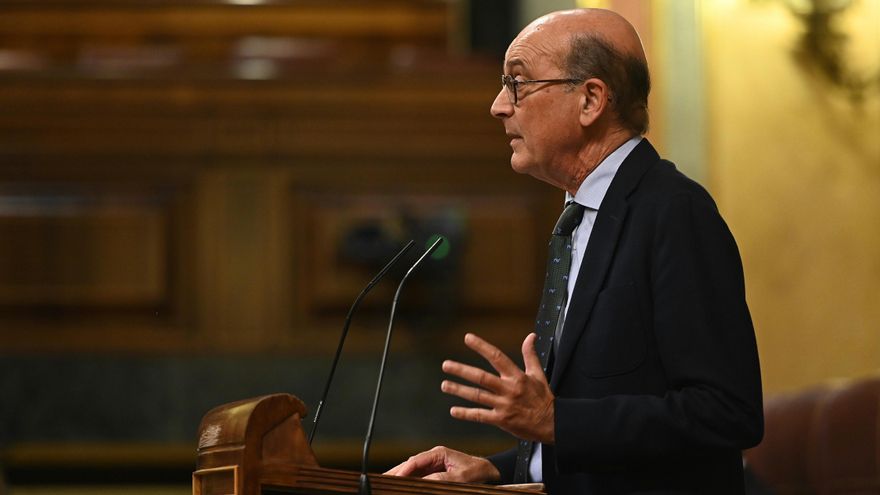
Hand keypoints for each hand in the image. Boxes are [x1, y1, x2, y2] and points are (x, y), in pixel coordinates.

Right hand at [384, 446, 499, 481]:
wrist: (489, 472)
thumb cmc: (477, 471)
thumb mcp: (460, 476)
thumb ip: (443, 478)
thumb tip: (425, 480)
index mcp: (439, 453)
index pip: (416, 460)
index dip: (404, 469)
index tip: (395, 478)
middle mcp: (434, 457)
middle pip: (411, 464)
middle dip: (397, 471)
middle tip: (384, 480)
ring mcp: (434, 464)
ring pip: (413, 470)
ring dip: (401, 475)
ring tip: (388, 482)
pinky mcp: (436, 472)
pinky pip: (419, 475)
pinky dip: (409, 479)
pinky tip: (402, 483)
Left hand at [441, 333, 554, 443]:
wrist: (552, 423)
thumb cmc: (544, 398)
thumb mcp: (538, 374)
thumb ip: (530, 355)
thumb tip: (531, 336)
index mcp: (516, 376)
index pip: (496, 357)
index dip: (481, 347)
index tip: (467, 338)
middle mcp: (508, 389)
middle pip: (481, 377)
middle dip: (462, 370)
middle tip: (446, 365)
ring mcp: (504, 405)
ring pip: (477, 396)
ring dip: (459, 390)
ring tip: (445, 385)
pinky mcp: (501, 420)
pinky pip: (480, 416)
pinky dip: (466, 413)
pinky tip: (454, 411)